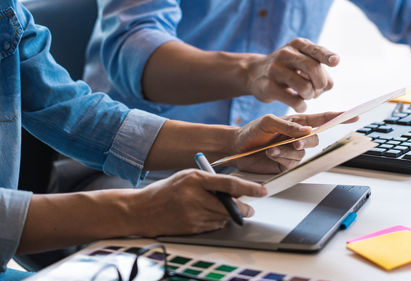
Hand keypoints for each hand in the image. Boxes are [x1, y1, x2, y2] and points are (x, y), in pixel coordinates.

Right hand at [132, 169, 266, 235]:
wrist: (141, 210)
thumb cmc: (166, 190)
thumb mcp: (187, 176)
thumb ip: (210, 181)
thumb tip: (236, 189)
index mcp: (195, 179)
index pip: (229, 184)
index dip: (249, 188)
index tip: (262, 191)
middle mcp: (195, 198)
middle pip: (230, 206)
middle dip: (243, 209)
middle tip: (249, 209)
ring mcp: (193, 216)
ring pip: (223, 218)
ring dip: (227, 215)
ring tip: (214, 208)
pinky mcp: (191, 229)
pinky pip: (213, 226)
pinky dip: (215, 222)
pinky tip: (203, 215)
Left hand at [231, 112, 357, 173]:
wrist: (237, 147)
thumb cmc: (252, 131)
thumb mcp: (268, 122)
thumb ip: (287, 125)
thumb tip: (307, 131)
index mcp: (298, 122)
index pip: (322, 119)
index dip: (338, 118)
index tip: (354, 116)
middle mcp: (298, 137)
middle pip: (315, 139)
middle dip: (305, 141)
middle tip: (294, 141)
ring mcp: (293, 152)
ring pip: (302, 152)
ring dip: (287, 150)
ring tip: (271, 148)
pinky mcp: (287, 165)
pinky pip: (292, 162)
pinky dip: (281, 158)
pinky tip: (270, 153)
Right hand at [245, 38, 338, 112]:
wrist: (254, 73)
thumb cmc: (286, 69)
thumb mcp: (301, 61)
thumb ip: (319, 70)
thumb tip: (329, 86)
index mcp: (297, 45)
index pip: (316, 50)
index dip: (327, 56)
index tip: (335, 61)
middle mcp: (286, 54)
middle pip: (313, 68)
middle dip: (321, 83)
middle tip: (318, 90)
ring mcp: (276, 70)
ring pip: (305, 87)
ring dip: (310, 96)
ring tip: (306, 96)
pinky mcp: (270, 87)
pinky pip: (294, 101)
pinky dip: (301, 106)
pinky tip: (300, 106)